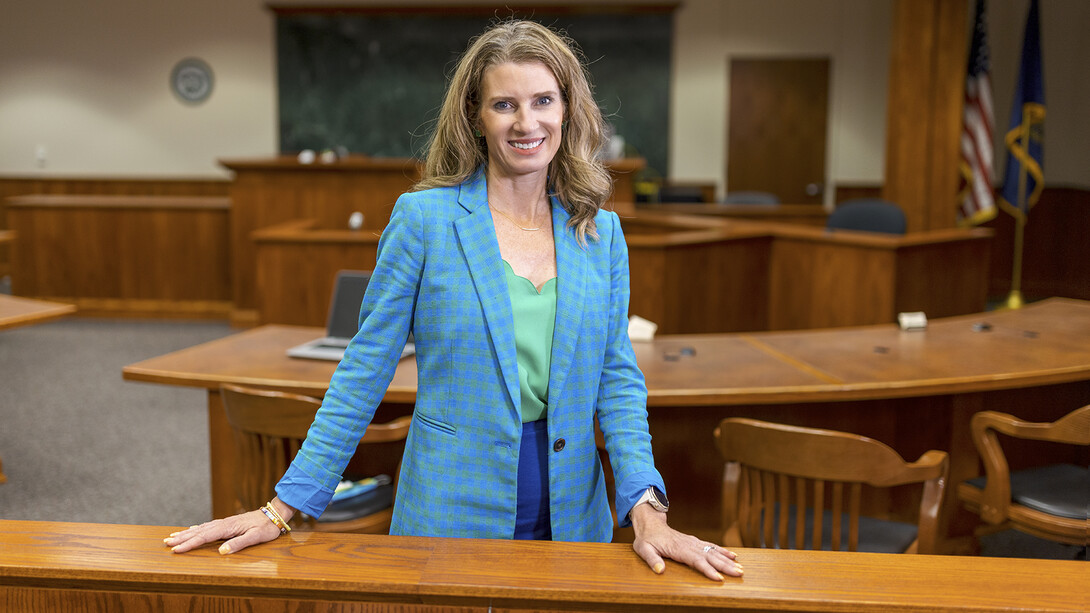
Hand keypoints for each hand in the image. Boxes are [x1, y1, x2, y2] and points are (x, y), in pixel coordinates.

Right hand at [164, 499, 293, 554]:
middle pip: (198, 531)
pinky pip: (207, 526)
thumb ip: (239, 543)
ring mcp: (224, 522)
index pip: (204, 537)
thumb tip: (221, 551)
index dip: (189, 544)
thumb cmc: (266, 527)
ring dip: (186, 533)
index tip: (176, 549)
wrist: (274, 514)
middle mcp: (223, 523)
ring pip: (201, 528)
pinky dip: (196, 528)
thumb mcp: (256, 537)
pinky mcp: (227, 523)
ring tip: (172, 536)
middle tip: (166, 542)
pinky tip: (191, 529)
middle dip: (182, 537)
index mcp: (228, 527)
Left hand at [629, 503, 742, 580]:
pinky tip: (734, 556)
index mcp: (678, 548)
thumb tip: (659, 570)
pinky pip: (711, 546)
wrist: (651, 524)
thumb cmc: (647, 538)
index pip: (696, 560)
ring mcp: (693, 542)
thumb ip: (651, 559)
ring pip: (713, 551)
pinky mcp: (695, 542)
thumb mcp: (643, 549)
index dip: (708, 570)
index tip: (719, 578)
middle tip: (739, 574)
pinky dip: (723, 551)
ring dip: (728, 560)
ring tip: (741, 568)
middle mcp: (689, 544)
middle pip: (710, 556)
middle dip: (725, 566)